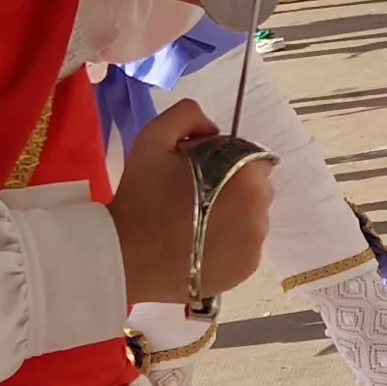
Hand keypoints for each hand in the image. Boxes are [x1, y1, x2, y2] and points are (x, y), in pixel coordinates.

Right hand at [108, 101, 275, 306]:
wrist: (125, 255)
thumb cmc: (141, 195)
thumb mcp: (155, 138)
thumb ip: (188, 115)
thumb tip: (212, 129)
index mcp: (247, 176)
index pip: (250, 158)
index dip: (223, 160)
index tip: (196, 171)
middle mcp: (260, 210)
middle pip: (253, 188)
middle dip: (231, 186)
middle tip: (191, 195)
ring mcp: (255, 244)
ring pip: (250, 218)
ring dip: (231, 215)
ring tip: (193, 223)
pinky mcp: (246, 270)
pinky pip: (244, 246)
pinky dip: (228, 242)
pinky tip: (198, 243)